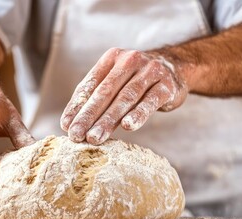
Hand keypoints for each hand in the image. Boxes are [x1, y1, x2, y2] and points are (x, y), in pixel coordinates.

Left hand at [60, 48, 187, 144]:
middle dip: (88, 116)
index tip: (66, 126)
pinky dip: (138, 114)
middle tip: (76, 135)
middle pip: (105, 92)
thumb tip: (68, 124)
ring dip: (108, 120)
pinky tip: (127, 126)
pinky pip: (150, 101)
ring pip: (125, 98)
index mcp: (112, 58)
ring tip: (94, 138)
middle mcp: (130, 61)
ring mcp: (150, 72)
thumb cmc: (135, 80)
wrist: (176, 68)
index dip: (77, 106)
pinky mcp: (167, 86)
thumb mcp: (115, 81)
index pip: (90, 84)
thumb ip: (94, 97)